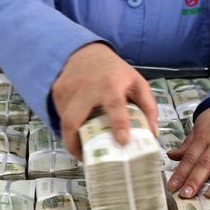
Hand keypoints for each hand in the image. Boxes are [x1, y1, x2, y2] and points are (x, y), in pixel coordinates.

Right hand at [51, 42, 158, 159]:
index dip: (119, 124)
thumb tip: (153, 134)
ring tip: (82, 148)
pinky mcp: (57, 93)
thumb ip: (148, 107)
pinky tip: (77, 131)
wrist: (85, 51)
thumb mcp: (136, 82)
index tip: (122, 141)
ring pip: (64, 122)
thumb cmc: (114, 71)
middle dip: (75, 144)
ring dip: (71, 138)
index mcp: (111, 84)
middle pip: (74, 120)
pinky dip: (68, 127)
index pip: (114, 105)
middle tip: (85, 157)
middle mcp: (86, 88)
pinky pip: (60, 116)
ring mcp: (68, 91)